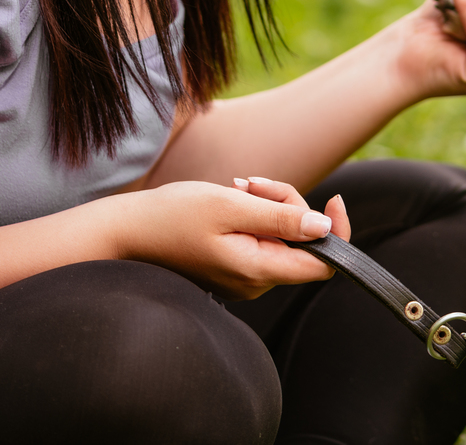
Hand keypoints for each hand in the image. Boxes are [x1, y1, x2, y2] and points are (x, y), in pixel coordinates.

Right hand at [120, 176, 351, 300]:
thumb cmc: (173, 216)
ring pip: (281, 234)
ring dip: (267, 204)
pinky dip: (253, 214)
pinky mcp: (233, 266)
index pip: (323, 265)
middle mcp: (255, 282)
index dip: (337, 233)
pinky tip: (230, 201)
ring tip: (236, 189)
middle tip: (251, 183)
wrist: (128, 231)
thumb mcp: (231, 206)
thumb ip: (280, 217)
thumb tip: (324, 229)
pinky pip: (262, 237)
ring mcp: (244, 276)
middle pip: (302, 240)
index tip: (333, 199)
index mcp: (258, 271)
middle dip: (286, 203)